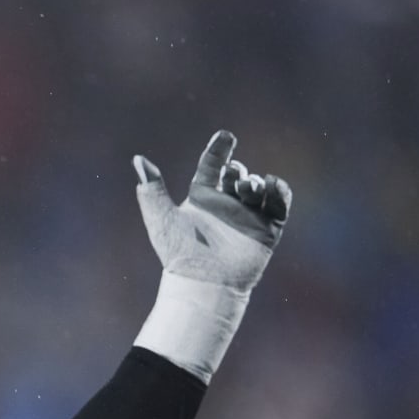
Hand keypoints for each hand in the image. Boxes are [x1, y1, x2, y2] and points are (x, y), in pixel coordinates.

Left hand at [133, 131, 291, 293]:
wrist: (203, 283)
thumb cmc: (179, 254)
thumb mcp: (162, 218)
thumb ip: (151, 189)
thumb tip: (138, 158)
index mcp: (202, 198)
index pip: (213, 165)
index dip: (219, 149)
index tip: (226, 135)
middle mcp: (226, 206)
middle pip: (238, 175)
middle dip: (238, 171)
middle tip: (234, 177)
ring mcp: (247, 217)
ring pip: (258, 188)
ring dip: (255, 183)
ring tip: (248, 189)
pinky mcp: (267, 230)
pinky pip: (279, 205)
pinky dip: (280, 192)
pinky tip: (272, 186)